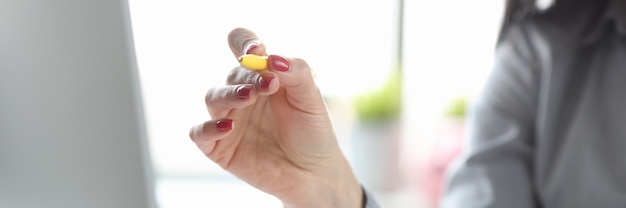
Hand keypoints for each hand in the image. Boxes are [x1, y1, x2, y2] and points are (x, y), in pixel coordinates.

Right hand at [189, 28, 362, 207]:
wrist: (314, 174)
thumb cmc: (313, 133)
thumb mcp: (311, 99)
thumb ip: (297, 73)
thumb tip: (272, 57)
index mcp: (263, 77)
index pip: (243, 48)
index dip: (244, 42)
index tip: (257, 50)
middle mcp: (243, 95)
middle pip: (232, 75)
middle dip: (248, 77)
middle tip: (269, 83)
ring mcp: (229, 120)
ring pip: (213, 98)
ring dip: (228, 95)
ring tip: (248, 97)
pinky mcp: (219, 147)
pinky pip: (200, 133)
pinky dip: (208, 127)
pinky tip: (227, 127)